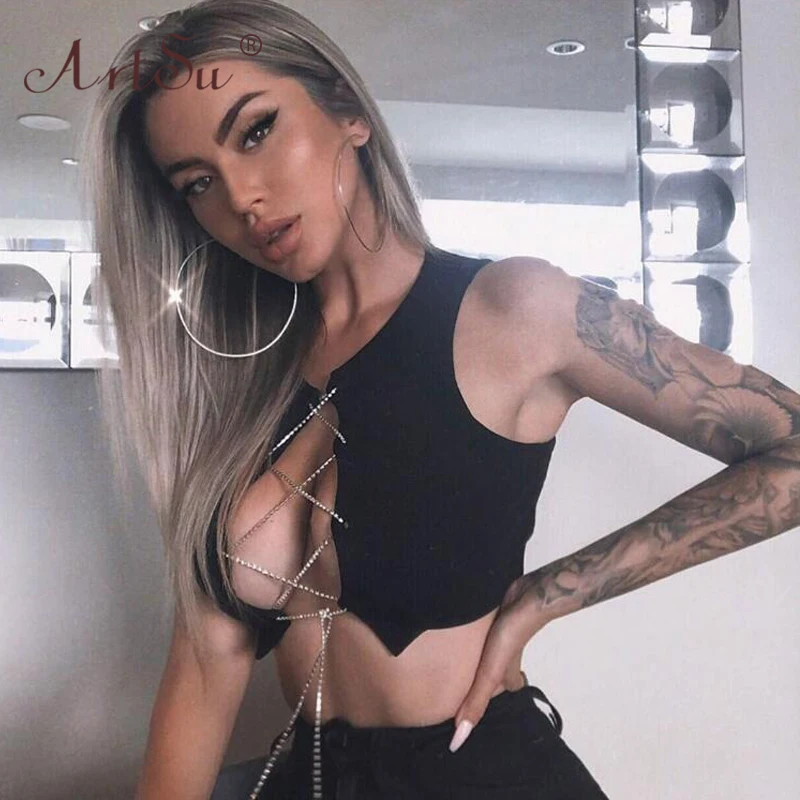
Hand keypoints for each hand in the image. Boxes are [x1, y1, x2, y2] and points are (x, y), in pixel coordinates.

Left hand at [448, 574, 546, 752]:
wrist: (527, 597)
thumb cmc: (511, 636)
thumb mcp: (489, 674)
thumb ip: (476, 702)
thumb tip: (459, 740)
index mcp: (508, 675)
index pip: (504, 691)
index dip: (490, 698)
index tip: (473, 704)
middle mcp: (507, 657)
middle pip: (497, 671)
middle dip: (484, 675)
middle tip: (465, 679)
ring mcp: (503, 635)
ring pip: (491, 650)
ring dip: (479, 653)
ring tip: (460, 656)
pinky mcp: (498, 617)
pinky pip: (487, 629)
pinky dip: (478, 632)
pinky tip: (465, 627)